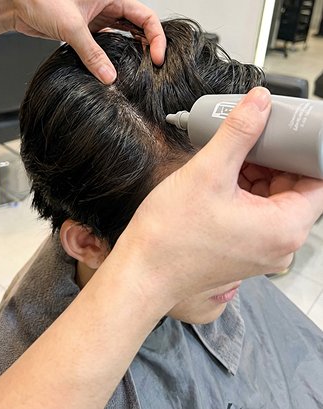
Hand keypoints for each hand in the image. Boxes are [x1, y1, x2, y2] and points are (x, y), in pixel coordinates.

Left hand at [10, 0, 165, 83]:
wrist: (17, 4)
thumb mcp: (71, 26)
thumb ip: (91, 53)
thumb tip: (108, 76)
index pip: (146, 16)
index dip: (156, 37)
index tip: (157, 57)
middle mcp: (108, 5)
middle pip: (140, 26)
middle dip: (149, 46)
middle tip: (153, 67)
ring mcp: (99, 18)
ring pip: (126, 35)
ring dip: (134, 51)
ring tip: (140, 69)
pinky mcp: (88, 30)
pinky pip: (108, 43)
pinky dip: (114, 56)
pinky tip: (117, 67)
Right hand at [117, 87, 322, 307]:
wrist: (144, 272)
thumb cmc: (171, 234)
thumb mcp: (207, 173)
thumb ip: (238, 132)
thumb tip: (260, 101)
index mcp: (284, 227)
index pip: (319, 180)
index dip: (306, 151)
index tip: (288, 132)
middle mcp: (281, 245)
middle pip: (297, 190)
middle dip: (277, 160)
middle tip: (253, 138)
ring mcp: (263, 252)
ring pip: (275, 202)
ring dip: (259, 176)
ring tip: (232, 159)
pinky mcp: (245, 253)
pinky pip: (258, 217)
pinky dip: (247, 195)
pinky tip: (224, 182)